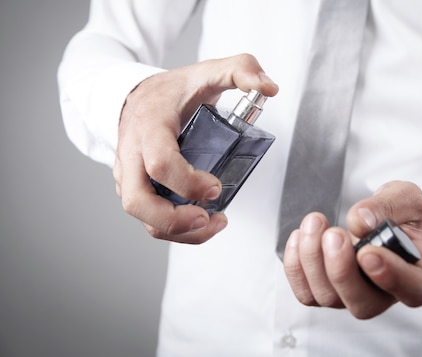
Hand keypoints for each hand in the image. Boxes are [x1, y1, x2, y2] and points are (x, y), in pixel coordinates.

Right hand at [114, 54, 278, 243]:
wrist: (138, 95)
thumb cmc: (175, 90)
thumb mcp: (208, 71)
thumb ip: (241, 70)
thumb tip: (269, 87)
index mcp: (150, 126)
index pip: (159, 162)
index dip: (188, 182)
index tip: (216, 187)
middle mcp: (132, 153)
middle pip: (137, 201)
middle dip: (173, 221)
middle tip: (207, 219)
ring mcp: (129, 173)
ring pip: (142, 216)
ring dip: (177, 231)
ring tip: (213, 224)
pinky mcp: (134, 187)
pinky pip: (148, 216)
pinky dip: (174, 228)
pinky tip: (203, 223)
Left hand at [283, 181, 421, 318]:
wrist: (392, 222)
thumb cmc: (406, 215)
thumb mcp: (406, 198)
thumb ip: (388, 206)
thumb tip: (360, 222)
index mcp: (418, 275)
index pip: (411, 289)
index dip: (389, 276)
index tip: (368, 251)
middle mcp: (387, 294)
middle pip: (362, 304)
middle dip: (341, 270)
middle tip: (334, 233)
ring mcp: (355, 295)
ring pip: (329, 297)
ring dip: (313, 260)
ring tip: (315, 222)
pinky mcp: (330, 290)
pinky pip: (306, 292)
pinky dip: (296, 266)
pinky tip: (301, 236)